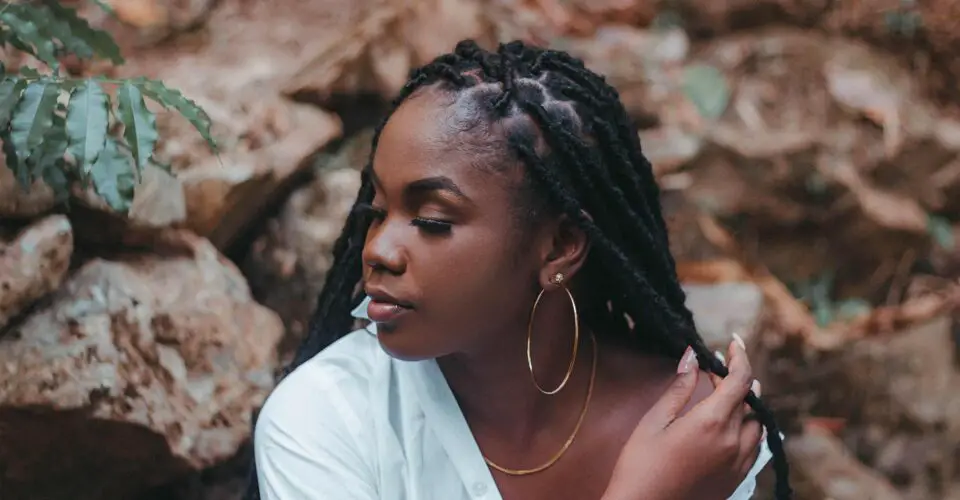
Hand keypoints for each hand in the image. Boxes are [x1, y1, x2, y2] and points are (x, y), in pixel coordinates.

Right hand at [602, 337, 762, 499]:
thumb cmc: (641, 465)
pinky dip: (749, 428)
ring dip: (746, 405)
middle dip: (736, 379)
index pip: (740, 380)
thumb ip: (679, 388)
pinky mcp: (736, 479)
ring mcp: (738, 463)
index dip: (740, 356)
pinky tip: (732, 426)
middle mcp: (733, 441)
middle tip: (714, 369)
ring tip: (726, 394)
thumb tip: (692, 356)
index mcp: (712, 422)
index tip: (733, 342)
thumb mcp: (654, 421)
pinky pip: (755, 447)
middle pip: (749, 400)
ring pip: (757, 424)